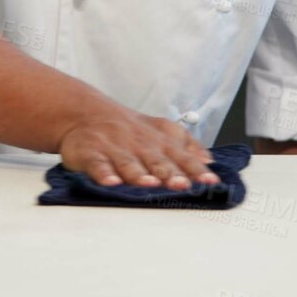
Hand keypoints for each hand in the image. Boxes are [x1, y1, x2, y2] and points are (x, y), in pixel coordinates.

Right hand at [58, 108, 220, 190]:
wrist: (85, 112)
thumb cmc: (129, 127)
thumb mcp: (161, 130)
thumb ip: (186, 145)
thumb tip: (210, 161)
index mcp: (159, 140)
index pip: (181, 156)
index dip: (196, 169)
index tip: (210, 182)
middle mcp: (139, 144)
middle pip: (157, 161)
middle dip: (170, 173)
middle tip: (183, 185)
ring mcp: (115, 148)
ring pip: (129, 163)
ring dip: (139, 174)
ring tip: (150, 184)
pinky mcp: (91, 153)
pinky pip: (98, 165)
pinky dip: (104, 174)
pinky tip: (111, 183)